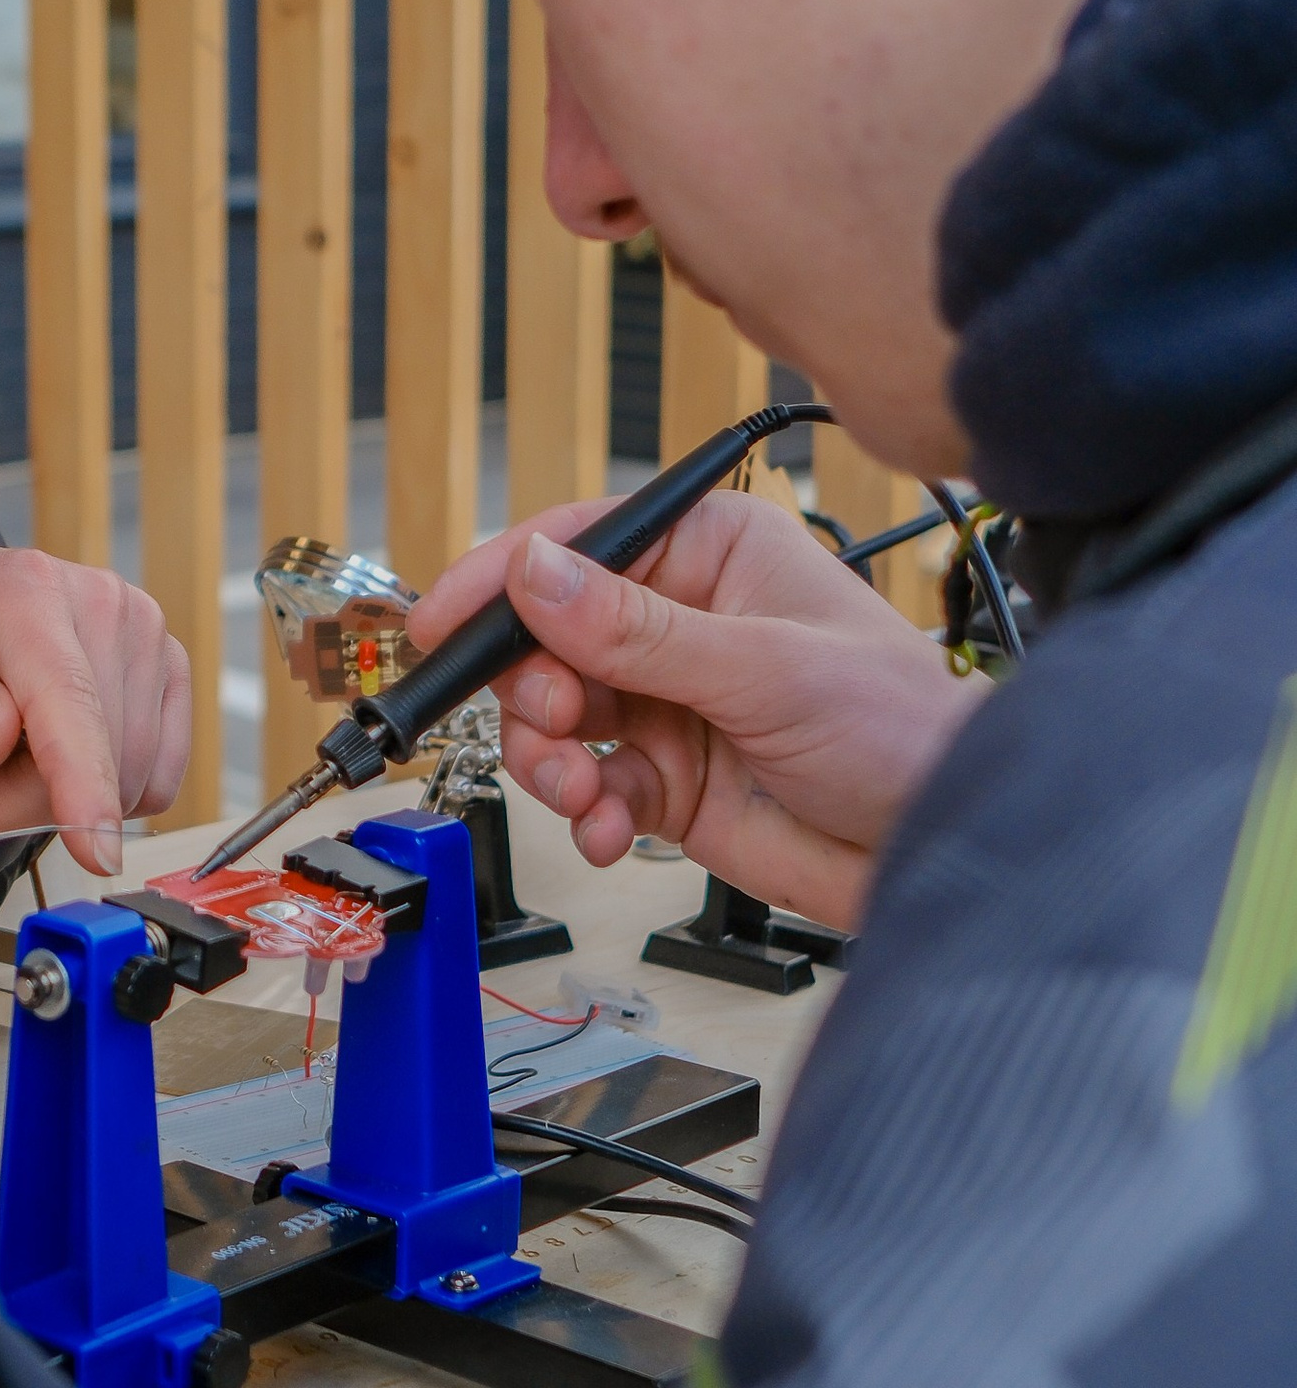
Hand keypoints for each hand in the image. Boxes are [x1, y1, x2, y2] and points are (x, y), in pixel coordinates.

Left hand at [0, 536, 192, 873]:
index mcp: (26, 590)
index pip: (68, 698)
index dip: (84, 781)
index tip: (95, 853)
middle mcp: (101, 601)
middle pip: (98, 753)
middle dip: (22, 801)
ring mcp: (144, 634)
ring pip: (131, 776)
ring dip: (56, 800)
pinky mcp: (168, 671)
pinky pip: (153, 778)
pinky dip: (99, 791)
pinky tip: (45, 759)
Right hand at [404, 490, 985, 929]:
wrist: (945, 841)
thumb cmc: (899, 726)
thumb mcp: (761, 668)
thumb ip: (635, 630)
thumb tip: (534, 572)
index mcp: (709, 553)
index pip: (577, 545)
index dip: (501, 581)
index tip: (441, 626)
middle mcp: (679, 621)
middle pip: (547, 639)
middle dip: (533, 691)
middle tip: (554, 726)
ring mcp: (669, 703)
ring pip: (555, 718)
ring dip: (552, 760)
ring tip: (586, 794)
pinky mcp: (667, 780)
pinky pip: (589, 789)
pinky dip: (586, 815)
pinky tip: (613, 832)